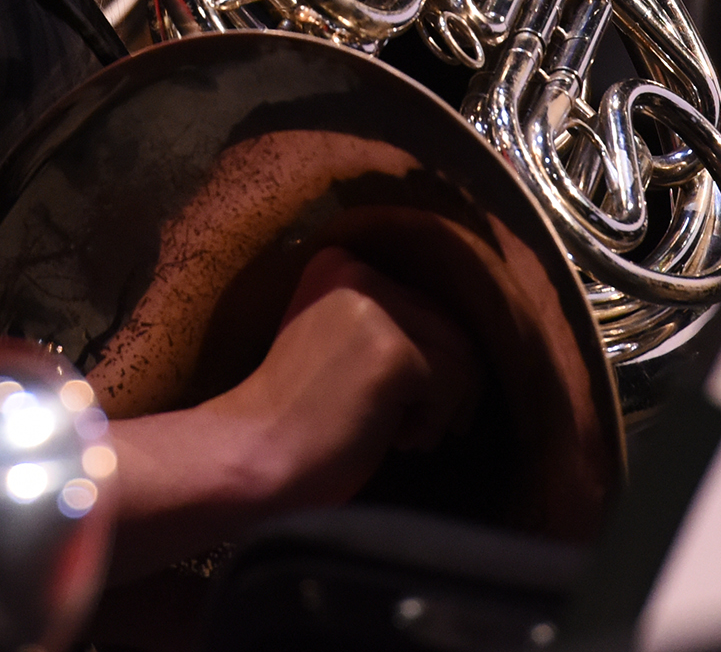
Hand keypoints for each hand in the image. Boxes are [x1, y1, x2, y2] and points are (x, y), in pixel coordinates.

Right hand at [96, 249, 478, 574]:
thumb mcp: (339, 345)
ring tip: (405, 434)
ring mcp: (375, 308)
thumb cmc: (298, 418)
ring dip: (445, 405)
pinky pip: (454, 384)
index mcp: (338, 263)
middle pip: (450, 325)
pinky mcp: (391, 351)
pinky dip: (437, 422)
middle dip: (446, 385)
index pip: (425, 303)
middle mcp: (357, 270)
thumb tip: (467, 341)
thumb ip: (387, 326)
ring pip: (461, 353)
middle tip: (413, 428)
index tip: (400, 400)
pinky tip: (398, 440)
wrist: (253, 457)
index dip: (428, 357)